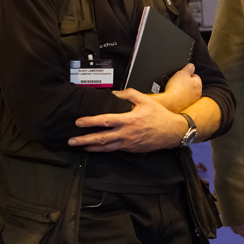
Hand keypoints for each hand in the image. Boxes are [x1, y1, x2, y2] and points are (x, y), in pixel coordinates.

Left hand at [68, 89, 185, 151]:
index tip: (78, 122)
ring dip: (91, 147)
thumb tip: (114, 94)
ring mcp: (128, 143)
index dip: (90, 122)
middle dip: (84, 140)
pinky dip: (103, 150)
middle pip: (101, 138)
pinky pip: (114, 150)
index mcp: (128, 120)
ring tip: (80, 146)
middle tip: (71, 141)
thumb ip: (129, 94)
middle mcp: (126, 134)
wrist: (172, 132)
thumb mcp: (145, 100)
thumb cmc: (159, 115)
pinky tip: (97, 148)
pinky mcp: (131, 149)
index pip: (105, 121)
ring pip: (105, 147)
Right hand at [152, 63, 202, 112]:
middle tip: (177, 83)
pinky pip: (183, 100)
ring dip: (182, 91)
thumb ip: (188, 68)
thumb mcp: (182, 73)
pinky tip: (174, 97)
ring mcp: (192, 101)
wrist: (170, 103)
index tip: (181, 76)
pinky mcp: (187, 107)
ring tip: (174, 90)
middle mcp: (198, 93)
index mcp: (198, 84)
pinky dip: (179, 98)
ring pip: (187, 93)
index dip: (187, 74)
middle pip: (191, 85)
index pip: (195, 76)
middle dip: (185, 83)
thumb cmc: (176, 88)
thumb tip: (192, 66)